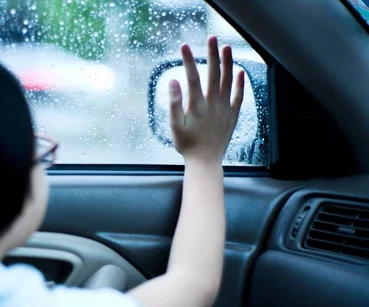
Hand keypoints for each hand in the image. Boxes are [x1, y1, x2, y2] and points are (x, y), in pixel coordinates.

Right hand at [169, 36, 244, 164]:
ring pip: (228, 81)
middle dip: (212, 54)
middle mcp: (213, 104)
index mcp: (196, 106)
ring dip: (227, 63)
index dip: (188, 61)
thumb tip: (173, 82)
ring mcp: (224, 109)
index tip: (184, 47)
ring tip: (226, 47)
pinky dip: (239, 83)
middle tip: (211, 38)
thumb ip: (174, 103)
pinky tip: (239, 72)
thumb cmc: (187, 145)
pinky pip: (238, 96)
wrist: (205, 161)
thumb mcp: (175, 126)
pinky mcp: (232, 115)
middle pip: (213, 74)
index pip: (192, 78)